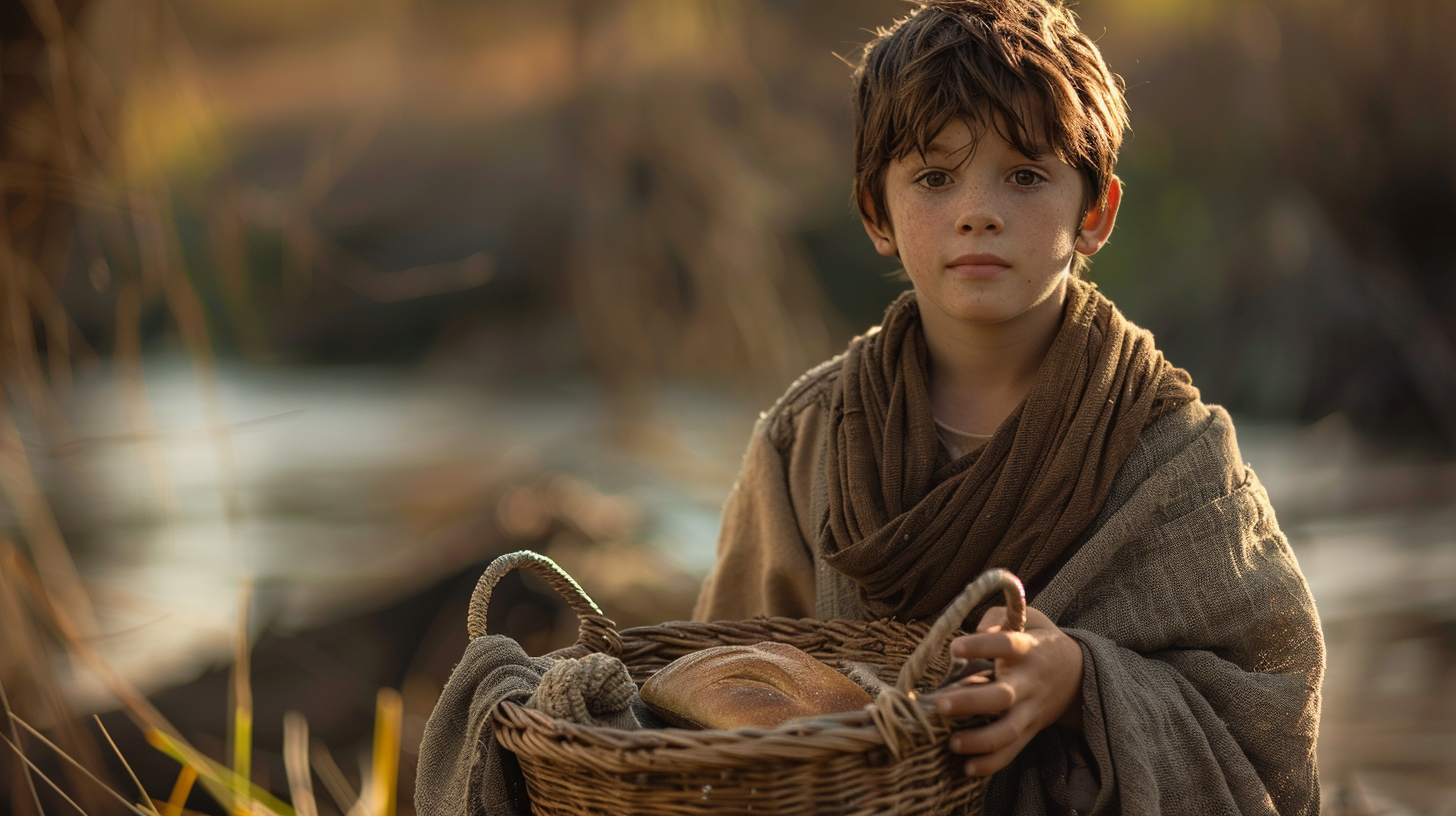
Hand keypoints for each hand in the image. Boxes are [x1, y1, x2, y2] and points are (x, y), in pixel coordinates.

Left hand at [932, 605, 1083, 776]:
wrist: (1079, 674)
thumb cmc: (1038, 641)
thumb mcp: (1027, 618)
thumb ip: (998, 619)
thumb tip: (976, 631)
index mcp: (1027, 649)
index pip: (1005, 645)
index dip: (981, 646)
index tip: (954, 648)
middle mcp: (1029, 682)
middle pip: (1002, 696)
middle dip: (970, 702)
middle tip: (940, 705)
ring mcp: (1030, 710)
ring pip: (1008, 731)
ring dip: (979, 741)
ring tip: (951, 743)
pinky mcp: (1030, 731)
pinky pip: (1012, 752)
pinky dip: (991, 764)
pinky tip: (966, 768)